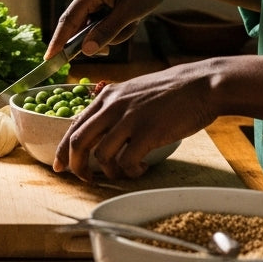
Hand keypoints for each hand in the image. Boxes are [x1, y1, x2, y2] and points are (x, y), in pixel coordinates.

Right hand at [46, 0, 179, 57]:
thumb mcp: (130, 13)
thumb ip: (107, 32)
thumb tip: (85, 51)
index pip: (67, 21)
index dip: (57, 42)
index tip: (48, 60)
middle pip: (82, 25)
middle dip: (101, 36)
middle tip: (119, 40)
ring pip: (94, 22)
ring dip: (112, 29)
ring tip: (133, 20)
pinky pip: (100, 15)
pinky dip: (114, 21)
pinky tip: (130, 14)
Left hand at [53, 62, 217, 181]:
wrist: (201, 84)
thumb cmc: (171, 91)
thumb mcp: (134, 91)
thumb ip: (115, 107)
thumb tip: (100, 131)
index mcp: (107, 95)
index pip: (75, 125)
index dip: (63, 149)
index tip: (60, 165)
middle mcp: (113, 105)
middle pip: (79, 141)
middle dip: (76, 165)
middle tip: (83, 179)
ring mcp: (130, 118)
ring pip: (100, 155)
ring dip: (108, 172)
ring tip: (122, 173)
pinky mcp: (148, 132)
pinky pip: (126, 162)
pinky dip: (129, 171)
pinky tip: (140, 168)